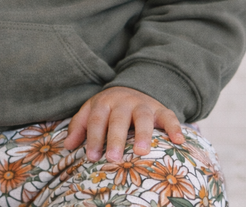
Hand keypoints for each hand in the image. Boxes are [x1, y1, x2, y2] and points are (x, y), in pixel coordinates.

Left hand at [64, 86, 183, 161]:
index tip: (92, 157)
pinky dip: (175, 127)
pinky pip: (169, 117)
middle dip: (116, 138)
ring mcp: (143, 105)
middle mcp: (124, 102)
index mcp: (105, 102)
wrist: (132, 88)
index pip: (97, 120)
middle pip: (119, 119)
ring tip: (142, 152)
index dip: (94, 138)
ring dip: (143, 134)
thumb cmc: (109, 108)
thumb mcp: (92, 111)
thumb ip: (79, 126)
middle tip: (113, 158)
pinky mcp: (161, 109)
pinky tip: (178, 141)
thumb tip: (68, 145)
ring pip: (143, 117)